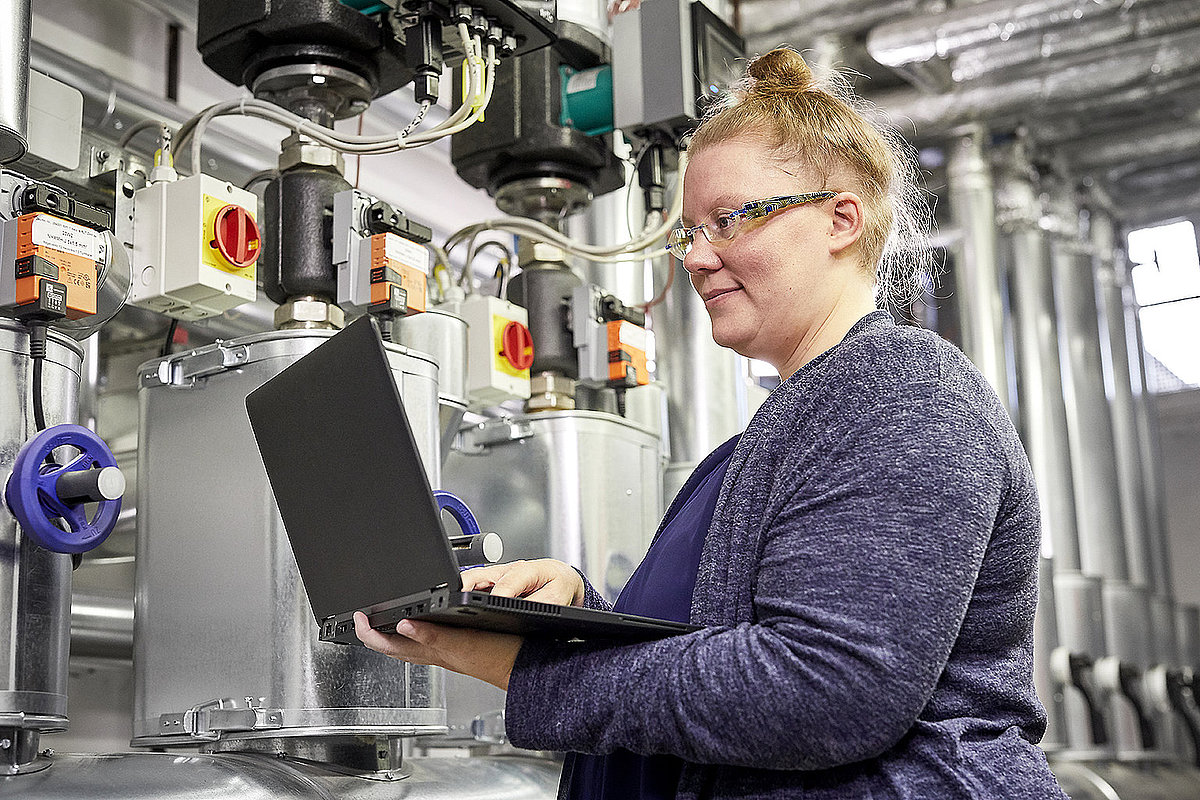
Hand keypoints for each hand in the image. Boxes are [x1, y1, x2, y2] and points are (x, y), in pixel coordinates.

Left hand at [353, 612, 521, 690]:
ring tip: (382, 621)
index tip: (358, 615)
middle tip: (363, 618)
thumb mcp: (461, 644)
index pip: (387, 644)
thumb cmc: (497, 658)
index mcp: (430, 650)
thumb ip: (431, 635)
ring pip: (407, 645)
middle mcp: (433, 652)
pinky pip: (424, 642)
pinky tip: (420, 626)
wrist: (522, 666)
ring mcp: (444, 651)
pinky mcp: (456, 647)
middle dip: (373, 633)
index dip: (367, 631)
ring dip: (391, 634)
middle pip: (392, 646)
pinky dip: (413, 632)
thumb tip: (404, 623)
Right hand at [460, 559, 585, 605]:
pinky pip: (471, 589)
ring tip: (447, 606)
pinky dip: (460, 596)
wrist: (560, 578)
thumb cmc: (559, 584)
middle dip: (464, 586)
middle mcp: (506, 571)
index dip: (500, 592)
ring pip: (470, 580)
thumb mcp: (559, 595)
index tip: (493, 603)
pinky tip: (454, 609)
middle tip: (455, 600)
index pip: (509, 581)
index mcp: (526, 570)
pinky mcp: (488, 585)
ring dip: (457, 590)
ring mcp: (495, 577)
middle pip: (479, 574)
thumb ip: (544, 603)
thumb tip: (530, 609)